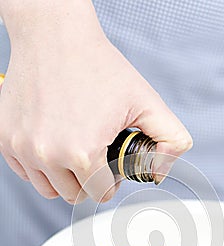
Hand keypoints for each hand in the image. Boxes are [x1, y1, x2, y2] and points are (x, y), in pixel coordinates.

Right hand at [0, 0, 191, 202]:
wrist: (54, 35)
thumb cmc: (96, 65)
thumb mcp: (146, 101)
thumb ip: (170, 140)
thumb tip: (158, 173)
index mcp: (83, 152)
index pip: (100, 194)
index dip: (110, 183)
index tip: (110, 168)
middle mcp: (47, 154)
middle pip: (74, 195)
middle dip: (89, 183)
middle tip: (95, 158)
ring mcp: (22, 147)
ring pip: (48, 189)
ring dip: (64, 178)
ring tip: (75, 152)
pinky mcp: (6, 139)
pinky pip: (25, 172)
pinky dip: (41, 166)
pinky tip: (54, 145)